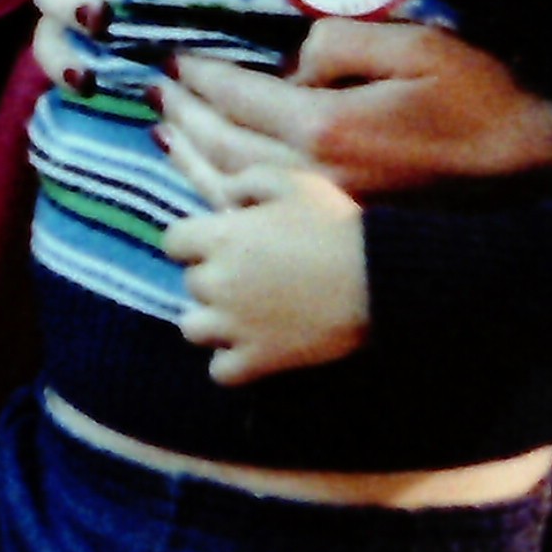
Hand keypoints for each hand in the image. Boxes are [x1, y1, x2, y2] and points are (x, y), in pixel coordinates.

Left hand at [159, 19, 551, 199]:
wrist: (540, 181)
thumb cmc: (485, 104)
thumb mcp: (418, 47)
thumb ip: (341, 45)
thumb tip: (289, 68)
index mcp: (326, 128)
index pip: (237, 98)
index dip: (199, 76)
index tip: (173, 60)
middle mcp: (311, 181)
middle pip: (221, 149)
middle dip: (183, 117)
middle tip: (156, 93)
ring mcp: (323, 218)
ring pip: (231, 194)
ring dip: (190, 162)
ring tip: (166, 135)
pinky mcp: (339, 239)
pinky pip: (261, 228)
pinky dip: (221, 205)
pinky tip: (208, 191)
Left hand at [164, 165, 367, 384]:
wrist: (378, 277)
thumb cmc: (336, 224)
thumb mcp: (293, 183)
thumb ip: (249, 180)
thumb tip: (226, 196)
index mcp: (221, 237)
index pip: (174, 241)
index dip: (195, 241)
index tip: (221, 243)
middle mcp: (218, 282)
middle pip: (191, 284)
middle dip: (214, 279)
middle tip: (250, 277)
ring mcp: (235, 325)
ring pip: (192, 329)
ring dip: (212, 322)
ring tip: (244, 315)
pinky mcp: (259, 359)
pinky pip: (221, 371)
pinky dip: (232, 363)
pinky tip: (254, 348)